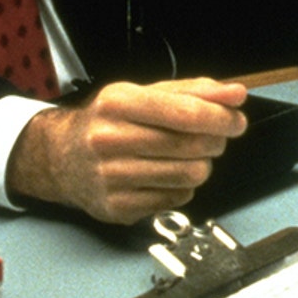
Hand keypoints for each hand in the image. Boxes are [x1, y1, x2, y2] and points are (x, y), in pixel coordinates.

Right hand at [8, 78, 247, 223]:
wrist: (61, 156)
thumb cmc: (110, 120)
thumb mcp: (146, 93)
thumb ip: (195, 91)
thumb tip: (235, 93)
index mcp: (118, 103)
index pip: (184, 113)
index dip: (221, 117)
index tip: (236, 120)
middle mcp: (109, 139)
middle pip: (192, 146)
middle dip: (216, 140)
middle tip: (214, 137)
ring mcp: (110, 177)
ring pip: (189, 175)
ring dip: (202, 164)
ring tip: (190, 155)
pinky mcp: (116, 207)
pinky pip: (176, 199)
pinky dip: (183, 187)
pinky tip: (167, 174)